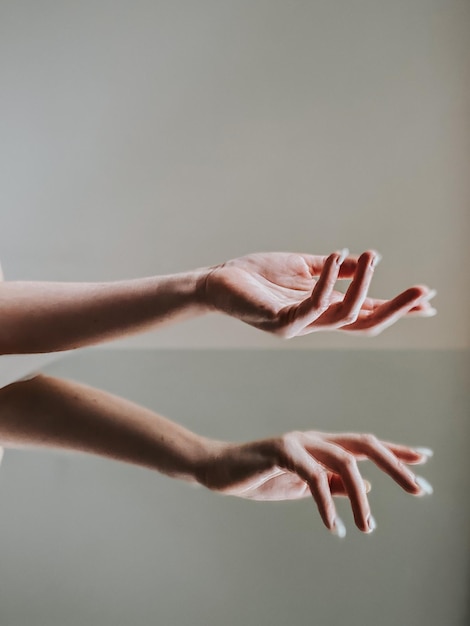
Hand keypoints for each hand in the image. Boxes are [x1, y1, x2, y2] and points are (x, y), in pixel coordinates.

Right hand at [198, 431, 432, 535]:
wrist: (219, 468)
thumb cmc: (259, 476)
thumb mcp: (300, 485)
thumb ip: (330, 483)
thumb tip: (363, 490)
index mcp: (321, 445)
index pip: (365, 444)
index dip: (396, 451)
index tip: (424, 459)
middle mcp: (315, 438)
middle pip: (365, 445)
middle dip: (396, 465)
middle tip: (420, 489)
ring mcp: (299, 442)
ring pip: (344, 462)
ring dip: (361, 498)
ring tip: (368, 527)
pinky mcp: (281, 451)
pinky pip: (313, 477)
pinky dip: (326, 503)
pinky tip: (333, 525)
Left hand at [202, 250, 435, 336]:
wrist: (219, 281)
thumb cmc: (258, 275)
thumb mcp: (303, 267)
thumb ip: (333, 268)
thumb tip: (364, 258)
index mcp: (322, 309)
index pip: (366, 312)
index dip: (397, 307)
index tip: (428, 300)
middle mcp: (315, 322)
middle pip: (364, 323)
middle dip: (395, 309)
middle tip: (424, 293)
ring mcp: (299, 325)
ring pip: (344, 317)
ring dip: (364, 286)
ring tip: (373, 256)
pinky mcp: (280, 321)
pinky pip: (312, 304)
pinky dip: (328, 281)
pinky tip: (337, 255)